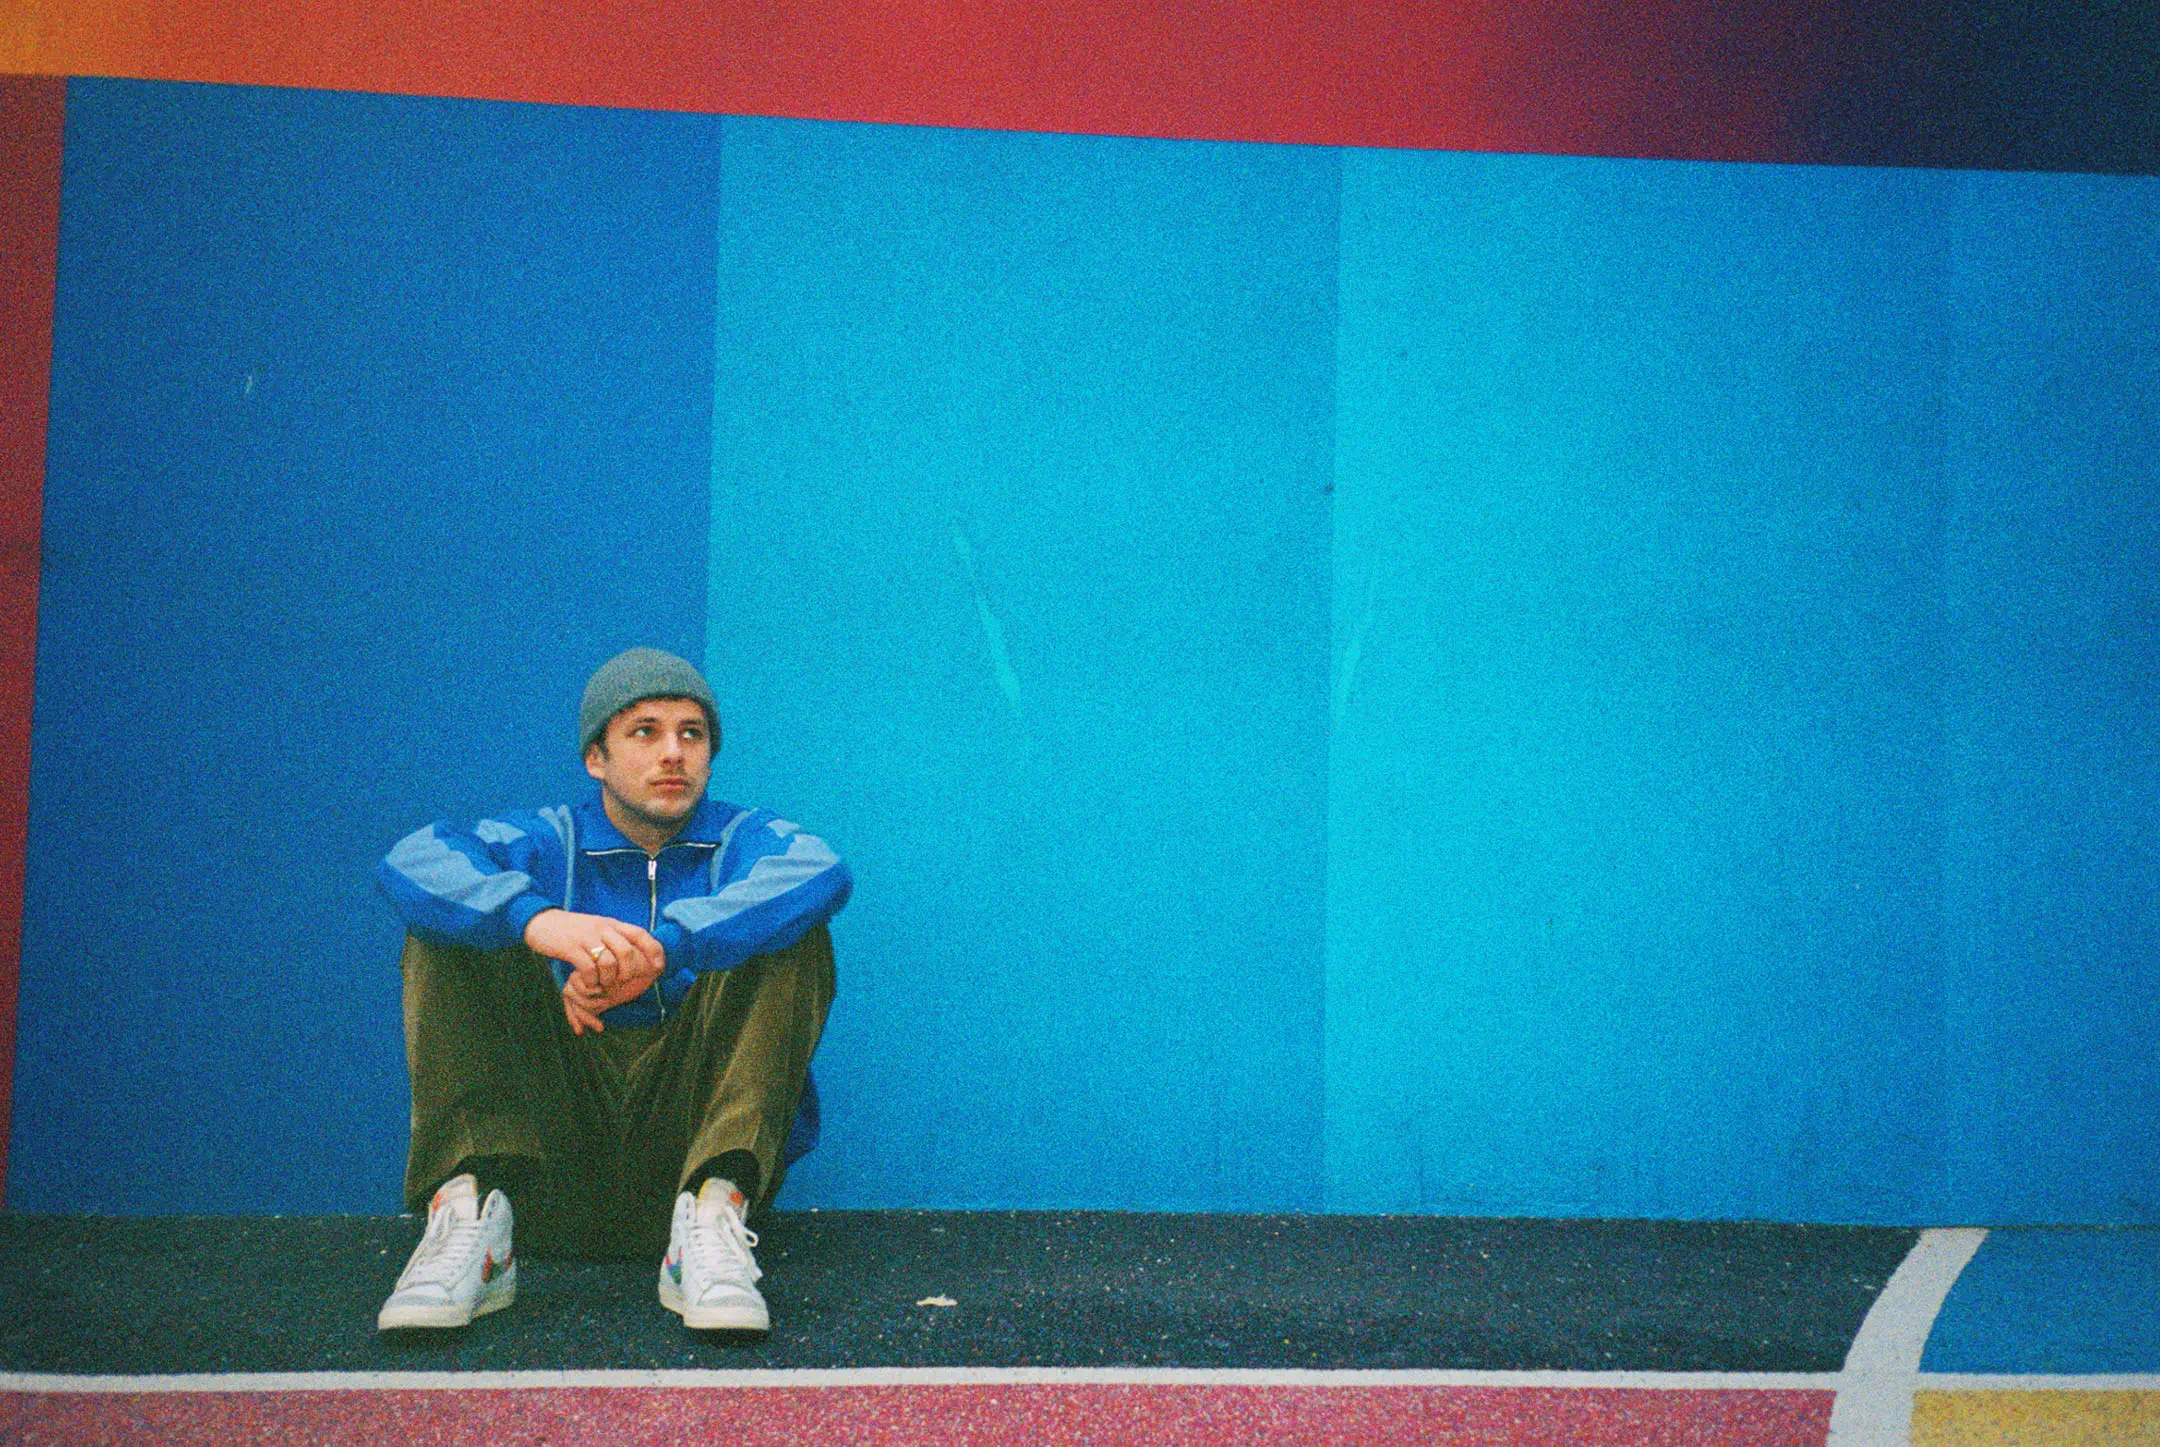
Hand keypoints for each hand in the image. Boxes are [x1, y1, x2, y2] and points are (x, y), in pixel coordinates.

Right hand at [525, 909, 665, 1033]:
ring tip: (603, 985)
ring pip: (609, 962)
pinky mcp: (570, 948)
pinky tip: (588, 983)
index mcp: (612, 924)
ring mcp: (586, 938)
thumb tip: (638, 954)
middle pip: (627, 952)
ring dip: (609, 979)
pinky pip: (588, 968)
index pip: (640, 934)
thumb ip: (616, 938)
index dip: (654, 951)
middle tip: (622, 982)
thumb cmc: (573, 931)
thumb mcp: (598, 929)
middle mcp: (602, 929)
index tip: (658, 967)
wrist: (542, 922)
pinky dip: (591, 981)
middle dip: (629, 973)